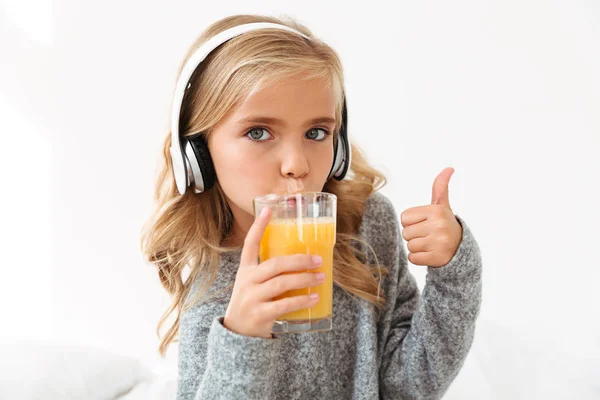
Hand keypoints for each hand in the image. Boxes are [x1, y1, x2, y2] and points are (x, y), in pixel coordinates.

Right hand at [223, 207, 323, 337]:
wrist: (237, 333)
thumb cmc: (252, 302)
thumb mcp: (253, 283)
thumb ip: (271, 272)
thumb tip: (304, 260)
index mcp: (246, 270)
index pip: (250, 244)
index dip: (258, 226)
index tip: (268, 210)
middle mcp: (247, 281)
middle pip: (275, 264)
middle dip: (299, 261)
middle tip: (318, 260)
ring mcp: (252, 298)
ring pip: (281, 283)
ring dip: (304, 279)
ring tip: (320, 277)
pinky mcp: (260, 314)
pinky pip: (284, 305)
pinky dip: (301, 301)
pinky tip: (314, 297)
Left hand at [400, 167, 462, 267]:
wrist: (460, 249)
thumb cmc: (444, 223)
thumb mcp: (442, 205)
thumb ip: (440, 187)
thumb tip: (449, 168)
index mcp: (436, 211)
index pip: (404, 218)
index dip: (412, 222)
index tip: (425, 223)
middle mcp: (439, 225)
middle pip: (405, 233)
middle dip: (414, 235)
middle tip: (429, 234)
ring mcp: (439, 243)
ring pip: (409, 246)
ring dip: (417, 247)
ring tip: (430, 244)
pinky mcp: (438, 258)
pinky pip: (413, 259)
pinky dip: (419, 258)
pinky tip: (431, 253)